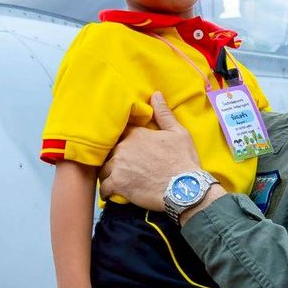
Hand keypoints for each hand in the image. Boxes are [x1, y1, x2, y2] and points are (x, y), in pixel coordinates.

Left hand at [99, 93, 203, 212]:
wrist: (184, 188)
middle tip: (119, 166)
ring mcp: (118, 166)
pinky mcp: (117, 184)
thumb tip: (156, 94)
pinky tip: (110, 193)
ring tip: (114, 179)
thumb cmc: (183, 160)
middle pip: (110, 152)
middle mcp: (123, 148)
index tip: (124, 149)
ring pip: (104, 169)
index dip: (121, 141)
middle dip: (113, 158)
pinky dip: (106, 191)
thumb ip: (164, 114)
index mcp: (136, 134)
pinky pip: (103, 187)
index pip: (119, 133)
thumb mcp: (178, 133)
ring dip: (108, 174)